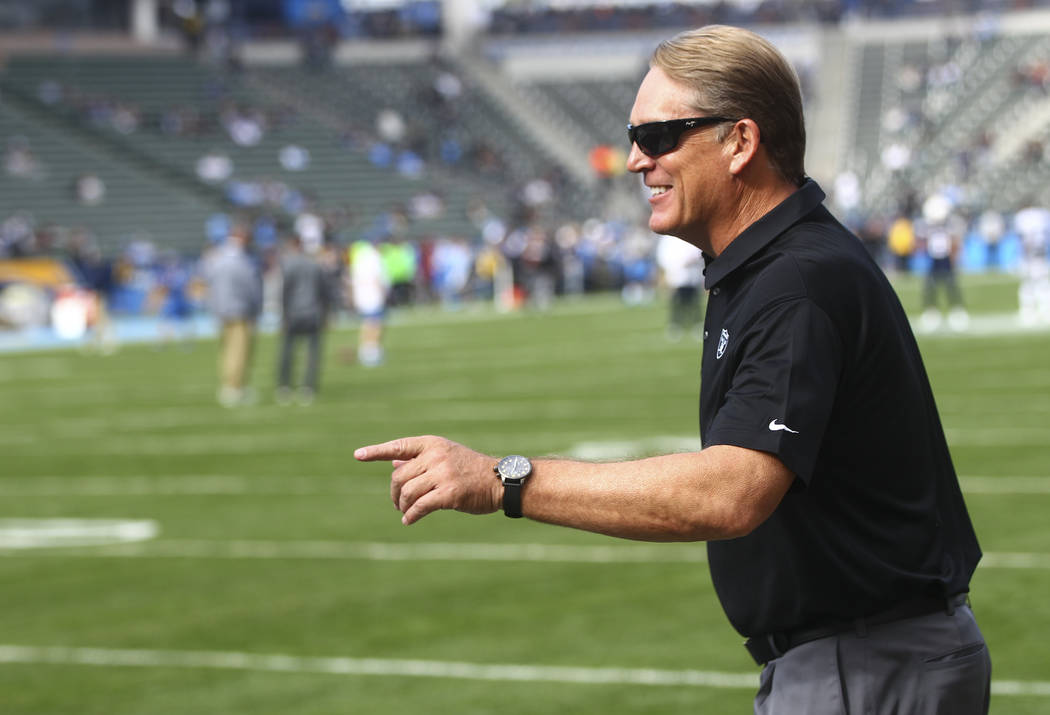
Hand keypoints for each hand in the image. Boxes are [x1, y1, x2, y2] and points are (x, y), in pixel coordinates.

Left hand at [354, 436, 501, 524]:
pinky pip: (420, 507)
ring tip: (404, 511)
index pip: (399, 446)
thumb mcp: (445, 457)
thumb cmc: (470, 470)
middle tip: (397, 503)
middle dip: (394, 493)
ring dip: (402, 505)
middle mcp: (436, 456)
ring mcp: (443, 474)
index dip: (376, 451)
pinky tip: (409, 520)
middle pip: (399, 476)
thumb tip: (393, 463)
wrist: (500, 481)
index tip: (358, 455)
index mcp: (433, 444)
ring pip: (408, 492)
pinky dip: (411, 515)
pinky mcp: (449, 493)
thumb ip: (419, 460)